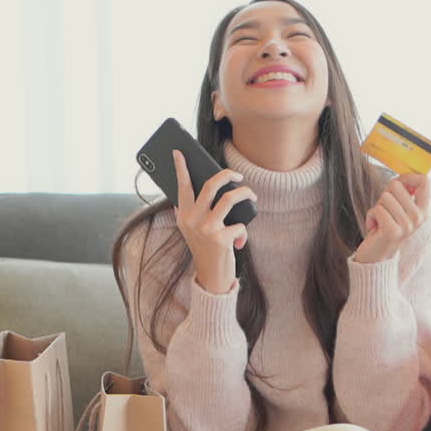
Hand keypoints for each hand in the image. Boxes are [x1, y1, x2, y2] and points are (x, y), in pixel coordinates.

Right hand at [172, 149, 255, 293]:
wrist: (210, 277)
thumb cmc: (204, 249)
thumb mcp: (190, 231)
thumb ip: (187, 212)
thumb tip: (189, 188)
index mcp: (183, 216)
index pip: (182, 187)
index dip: (180, 168)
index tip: (179, 152)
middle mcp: (192, 220)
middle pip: (211, 186)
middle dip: (227, 175)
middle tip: (237, 175)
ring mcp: (207, 229)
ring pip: (229, 199)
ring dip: (245, 194)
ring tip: (251, 196)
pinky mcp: (221, 239)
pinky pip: (240, 224)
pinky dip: (243, 232)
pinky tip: (240, 242)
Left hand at [352, 174, 430, 263]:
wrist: (377, 255)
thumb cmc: (384, 226)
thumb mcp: (397, 207)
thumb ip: (402, 191)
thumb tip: (402, 174)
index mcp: (423, 210)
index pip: (425, 181)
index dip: (407, 177)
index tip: (397, 184)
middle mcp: (419, 218)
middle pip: (397, 185)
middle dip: (385, 195)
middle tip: (385, 211)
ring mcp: (407, 225)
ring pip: (385, 197)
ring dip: (377, 207)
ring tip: (381, 220)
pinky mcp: (393, 231)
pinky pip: (377, 209)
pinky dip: (371, 216)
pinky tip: (375, 228)